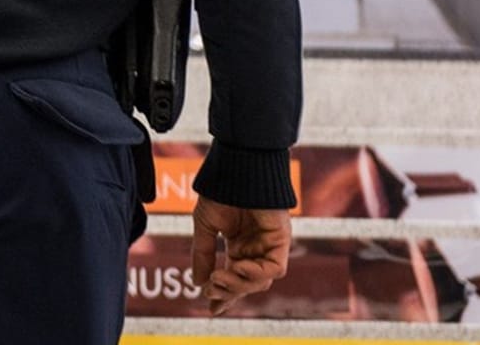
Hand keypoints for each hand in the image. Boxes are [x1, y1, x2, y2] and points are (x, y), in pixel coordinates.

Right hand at [191, 199, 291, 314]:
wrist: (236, 170)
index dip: (224, 295)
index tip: (210, 309)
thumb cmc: (221, 191)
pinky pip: (274, 268)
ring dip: (239, 284)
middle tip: (210, 292)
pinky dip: (257, 273)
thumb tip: (198, 282)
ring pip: (261, 280)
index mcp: (240, 246)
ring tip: (218, 278)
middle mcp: (257, 249)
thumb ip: (204, 254)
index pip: (234, 277)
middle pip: (248, 284)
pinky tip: (238, 266)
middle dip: (229, 292)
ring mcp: (270, 245)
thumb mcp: (206, 226)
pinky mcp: (281, 240)